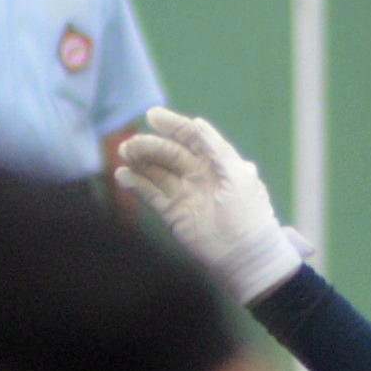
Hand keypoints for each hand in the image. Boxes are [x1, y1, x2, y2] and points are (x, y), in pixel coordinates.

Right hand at [115, 108, 310, 304]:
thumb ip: (216, 148)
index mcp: (217, 162)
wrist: (245, 255)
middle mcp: (198, 175)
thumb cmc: (247, 212)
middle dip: (149, 146)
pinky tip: (123, 176)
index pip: (191, 137)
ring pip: (156, 172)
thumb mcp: (237, 175)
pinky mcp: (173, 214)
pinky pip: (151, 194)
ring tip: (124, 156)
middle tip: (130, 145)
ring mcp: (184, 194)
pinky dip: (136, 184)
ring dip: (139, 162)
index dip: (172, 125)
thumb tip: (197, 121)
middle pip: (169, 153)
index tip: (152, 116)